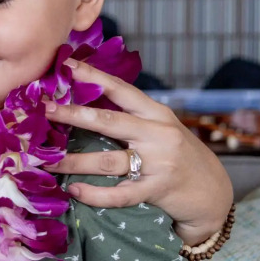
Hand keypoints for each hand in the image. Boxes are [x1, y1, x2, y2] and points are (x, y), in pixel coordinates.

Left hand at [46, 59, 232, 244]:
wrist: (214, 193)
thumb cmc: (178, 158)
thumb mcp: (161, 130)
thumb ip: (132, 118)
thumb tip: (84, 103)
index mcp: (158, 114)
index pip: (122, 91)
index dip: (94, 77)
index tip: (67, 66)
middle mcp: (159, 134)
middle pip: (110, 121)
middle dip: (74, 114)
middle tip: (46, 109)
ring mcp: (160, 163)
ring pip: (108, 160)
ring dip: (73, 161)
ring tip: (47, 160)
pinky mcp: (159, 190)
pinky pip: (121, 194)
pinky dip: (95, 194)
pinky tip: (75, 191)